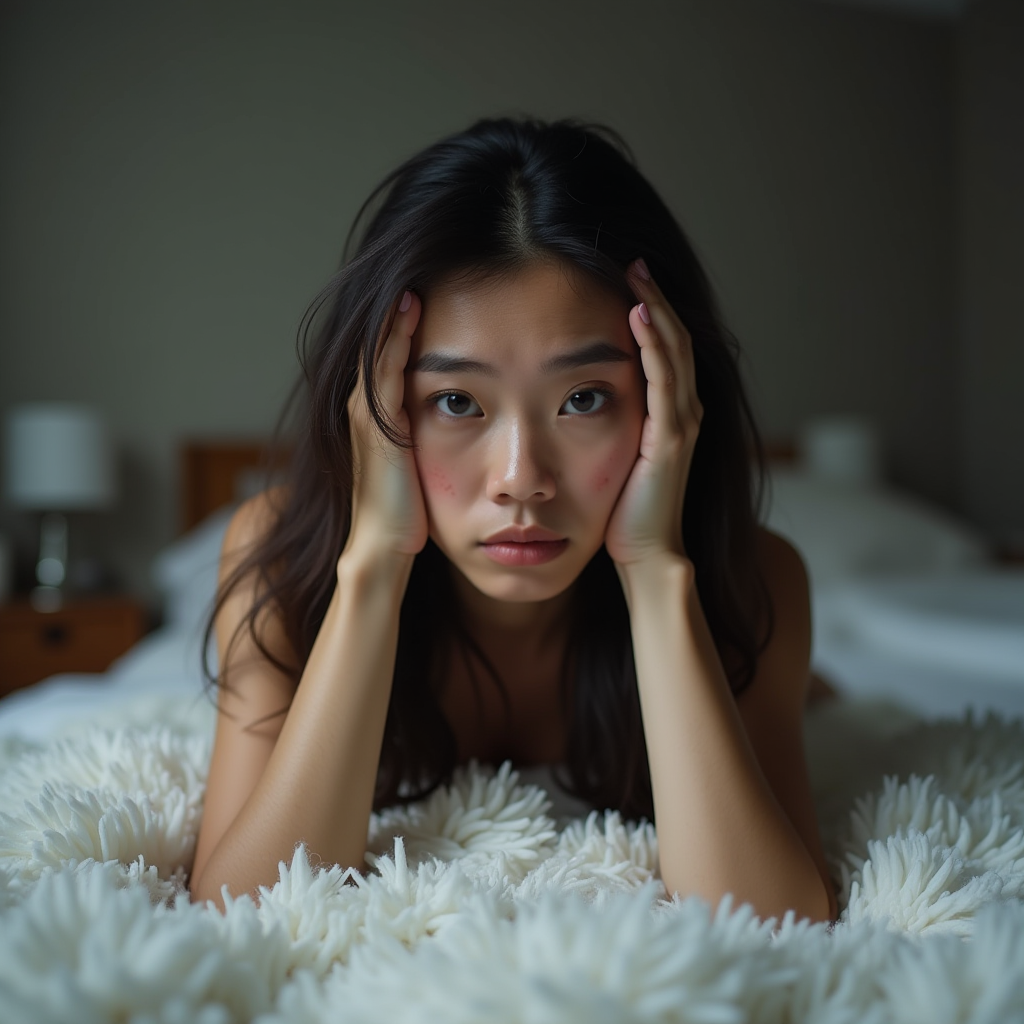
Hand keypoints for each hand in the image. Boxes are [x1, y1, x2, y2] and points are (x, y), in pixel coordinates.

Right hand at [342, 290, 428, 560]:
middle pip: (378, 351)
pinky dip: (393, 336)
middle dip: (395, 315)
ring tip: (412, 281)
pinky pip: (383, 369)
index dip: (402, 330)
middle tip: (415, 274)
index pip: (388, 364)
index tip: (426, 297)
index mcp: (378, 422)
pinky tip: (409, 309)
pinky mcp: (376, 425)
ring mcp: (366, 417)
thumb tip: (468, 429)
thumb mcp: (422, 471)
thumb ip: (429, 444)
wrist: (385, 550)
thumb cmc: (408, 520)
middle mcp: (366, 413)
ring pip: (377, 353)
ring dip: (393, 317)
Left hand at [603, 259, 702, 568]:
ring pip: (674, 350)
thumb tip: (570, 395)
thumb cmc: (622, 512)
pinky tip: (635, 314)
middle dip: (654, 297)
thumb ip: (605, 421)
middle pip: (675, 338)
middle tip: (632, 260)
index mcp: (671, 414)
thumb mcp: (613, 455)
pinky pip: (664, 380)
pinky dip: (652, 344)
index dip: (650, 311)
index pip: (665, 348)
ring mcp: (682, 423)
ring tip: (634, 272)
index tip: (625, 278)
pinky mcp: (671, 439)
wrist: (644, 554)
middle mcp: (684, 412)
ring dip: (655, 308)